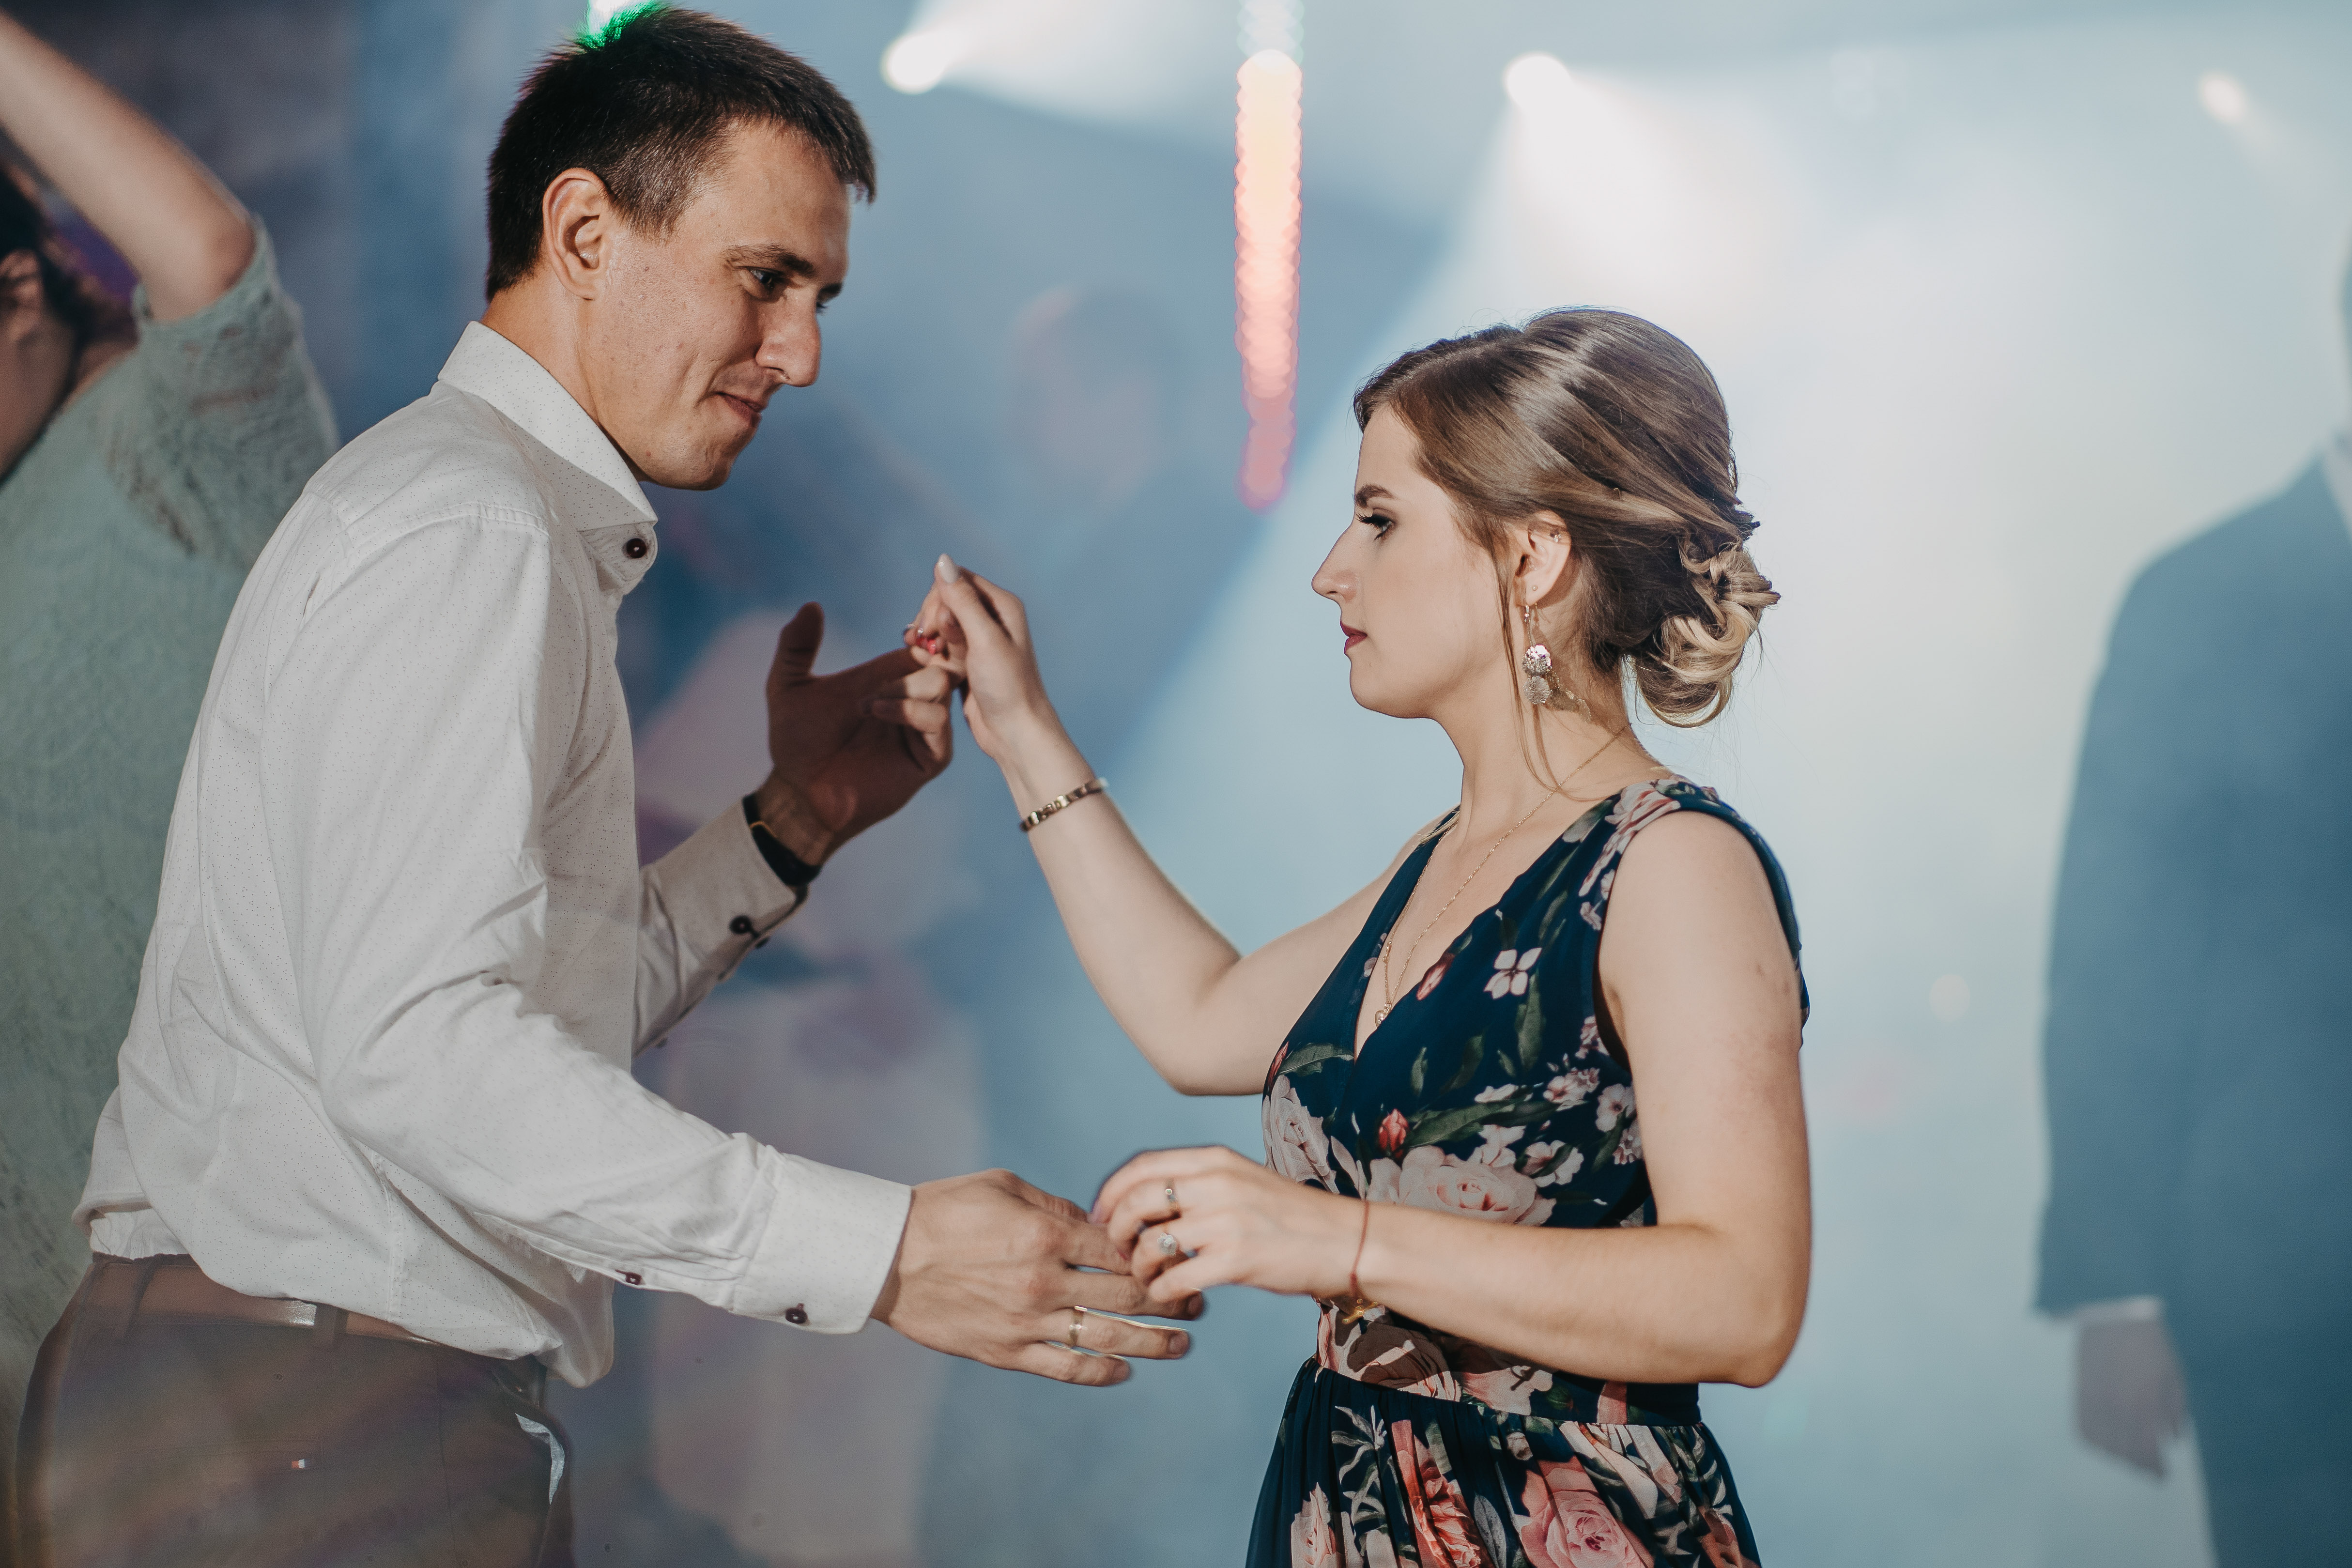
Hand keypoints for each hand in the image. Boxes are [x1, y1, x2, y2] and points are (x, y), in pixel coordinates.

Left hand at [755, 602, 953, 862]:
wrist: (801, 792)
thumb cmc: (795, 742)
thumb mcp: (788, 685)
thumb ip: (796, 645)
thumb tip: (811, 604)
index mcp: (889, 678)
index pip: (924, 644)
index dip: (922, 631)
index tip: (906, 631)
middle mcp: (912, 700)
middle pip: (944, 660)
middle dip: (923, 654)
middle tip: (890, 667)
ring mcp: (923, 730)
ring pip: (943, 686)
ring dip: (907, 685)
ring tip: (868, 702)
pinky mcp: (928, 758)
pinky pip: (938, 723)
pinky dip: (910, 710)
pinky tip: (875, 712)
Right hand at [872, 1169, 1201, 1384]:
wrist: (885, 1256)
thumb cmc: (944, 1209)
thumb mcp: (1004, 1187)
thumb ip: (1057, 1206)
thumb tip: (1099, 1221)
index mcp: (1044, 1236)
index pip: (1120, 1250)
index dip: (1158, 1255)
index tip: (1183, 1258)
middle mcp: (1042, 1283)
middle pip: (1126, 1297)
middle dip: (1171, 1301)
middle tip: (1199, 1303)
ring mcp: (1025, 1322)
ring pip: (1105, 1338)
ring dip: (1152, 1344)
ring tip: (1183, 1346)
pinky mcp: (1004, 1352)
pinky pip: (1063, 1367)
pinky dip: (1099, 1371)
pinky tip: (1125, 1371)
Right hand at [904, 555, 1059, 768]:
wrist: (1015, 734)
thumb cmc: (1007, 688)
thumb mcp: (983, 640)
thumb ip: (962, 600)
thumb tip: (942, 559)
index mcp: (1002, 605)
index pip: (957, 580)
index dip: (937, 600)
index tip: (931, 628)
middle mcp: (992, 618)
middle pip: (946, 600)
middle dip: (931, 620)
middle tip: (929, 645)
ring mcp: (980, 640)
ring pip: (941, 624)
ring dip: (930, 639)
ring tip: (928, 657)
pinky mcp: (969, 661)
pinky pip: (942, 645)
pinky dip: (933, 653)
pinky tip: (930, 665)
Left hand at [1093, 1146, 1363, 1305]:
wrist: (1344, 1240)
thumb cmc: (1290, 1216)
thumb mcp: (1243, 1179)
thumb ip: (1198, 1183)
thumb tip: (1144, 1202)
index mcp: (1215, 1159)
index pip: (1142, 1166)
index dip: (1111, 1191)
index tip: (1101, 1215)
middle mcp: (1216, 1183)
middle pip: (1137, 1202)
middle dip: (1116, 1230)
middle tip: (1120, 1251)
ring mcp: (1225, 1221)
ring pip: (1150, 1242)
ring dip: (1139, 1265)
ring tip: (1149, 1275)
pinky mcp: (1236, 1259)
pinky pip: (1174, 1278)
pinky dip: (1161, 1290)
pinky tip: (1170, 1293)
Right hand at [2074, 1315, 2187, 1475]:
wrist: (2112, 1312)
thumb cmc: (2150, 1343)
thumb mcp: (2174, 1375)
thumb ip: (2176, 1410)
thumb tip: (2173, 1439)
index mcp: (2146, 1406)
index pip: (2149, 1453)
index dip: (2156, 1470)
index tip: (2162, 1476)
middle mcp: (2118, 1409)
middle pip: (2126, 1455)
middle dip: (2139, 1467)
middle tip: (2149, 1470)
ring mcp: (2096, 1402)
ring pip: (2103, 1446)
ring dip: (2117, 1457)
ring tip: (2129, 1457)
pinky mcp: (2080, 1393)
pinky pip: (2083, 1429)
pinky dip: (2094, 1442)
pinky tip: (2105, 1441)